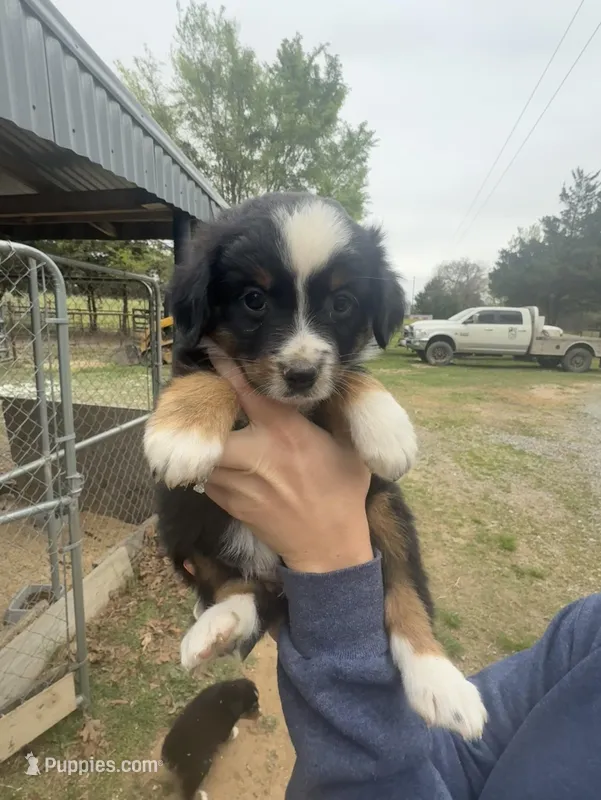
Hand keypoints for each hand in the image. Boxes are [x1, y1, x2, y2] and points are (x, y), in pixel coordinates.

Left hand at [204, 346, 372, 573]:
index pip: (248, 392)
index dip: (228, 369)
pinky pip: (208, 479)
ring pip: (204, 454)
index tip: (213, 349)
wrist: (328, 549)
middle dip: (202, 412)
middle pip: (210, 426)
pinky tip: (221, 463)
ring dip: (203, 442)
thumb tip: (324, 387)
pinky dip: (210, 468)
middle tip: (199, 400)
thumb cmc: (343, 492)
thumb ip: (335, 415)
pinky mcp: (230, 505)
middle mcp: (256, 454)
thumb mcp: (349, 447)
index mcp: (286, 433)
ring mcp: (239, 482)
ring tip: (203, 430)